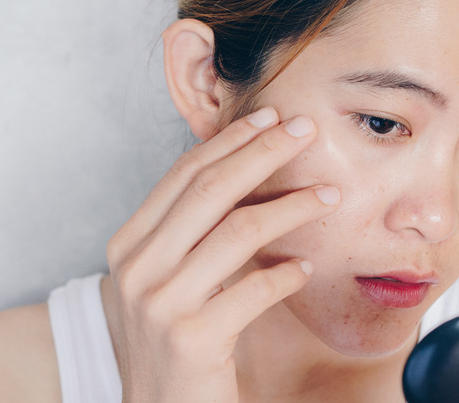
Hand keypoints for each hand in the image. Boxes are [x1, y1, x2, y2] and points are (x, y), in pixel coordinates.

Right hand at [106, 107, 339, 401]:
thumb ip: (193, 233)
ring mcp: (160, 304)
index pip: (183, 176)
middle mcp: (137, 268)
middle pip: (209, 190)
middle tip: (305, 129)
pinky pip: (254, 290)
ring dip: (291, 207)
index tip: (270, 117)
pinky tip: (306, 267)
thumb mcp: (168, 279)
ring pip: (238, 231)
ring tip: (329, 195)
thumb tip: (246, 177)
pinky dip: (287, 273)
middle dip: (262, 152)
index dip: (230, 142)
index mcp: (129, 245)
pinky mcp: (192, 338)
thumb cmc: (172, 341)